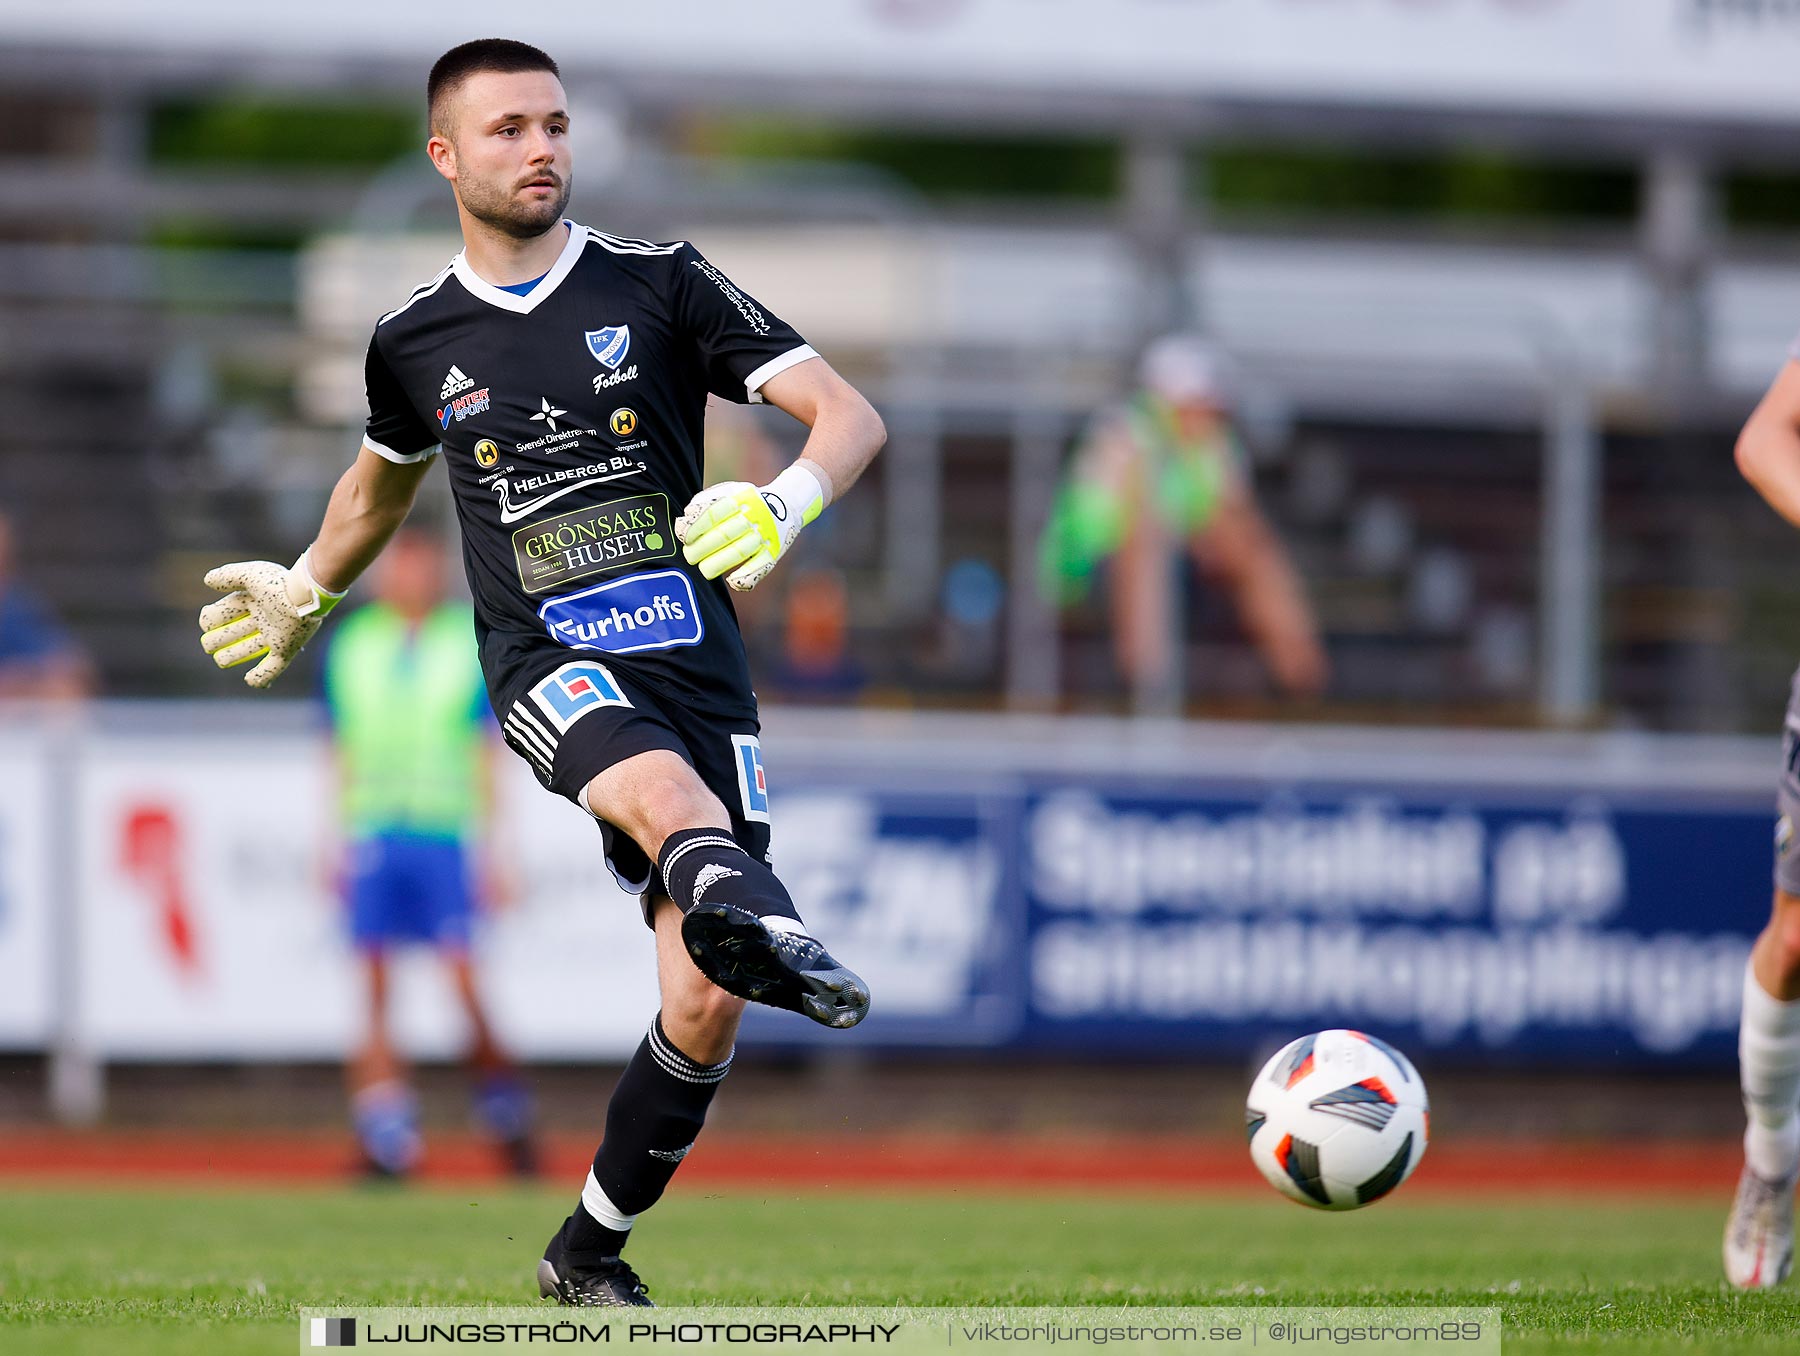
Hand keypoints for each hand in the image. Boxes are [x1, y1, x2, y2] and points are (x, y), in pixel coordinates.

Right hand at [198, 552, 343, 688]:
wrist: (307, 597)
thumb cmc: (278, 583)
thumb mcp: (249, 575)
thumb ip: (227, 575)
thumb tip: (208, 581)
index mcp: (252, 600)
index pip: (223, 613)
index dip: (210, 619)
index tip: (207, 622)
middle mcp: (262, 618)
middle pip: (233, 633)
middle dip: (217, 640)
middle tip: (209, 645)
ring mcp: (275, 635)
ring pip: (248, 649)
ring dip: (231, 656)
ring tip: (221, 659)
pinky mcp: (287, 649)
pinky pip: (273, 668)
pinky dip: (261, 677)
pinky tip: (250, 680)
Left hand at [675, 464, 824, 591]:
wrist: (787, 503)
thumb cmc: (747, 501)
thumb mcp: (728, 492)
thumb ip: (705, 503)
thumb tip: (684, 521)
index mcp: (742, 496)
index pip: (714, 512)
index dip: (696, 527)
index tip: (685, 538)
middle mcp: (756, 514)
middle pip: (724, 534)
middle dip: (702, 549)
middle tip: (690, 556)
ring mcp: (767, 533)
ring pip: (739, 552)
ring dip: (718, 563)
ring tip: (704, 569)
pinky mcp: (775, 550)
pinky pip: (760, 566)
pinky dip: (746, 576)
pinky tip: (732, 580)